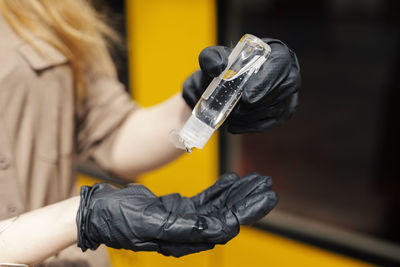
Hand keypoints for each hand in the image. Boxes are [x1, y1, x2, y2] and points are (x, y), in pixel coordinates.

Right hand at [76, 172, 276, 256]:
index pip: (223, 227)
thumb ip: (182, 226)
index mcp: (183, 239)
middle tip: (268, 186)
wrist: (100, 211)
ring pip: (218, 206)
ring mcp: (184, 219)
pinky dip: (219, 189)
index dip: (245, 212)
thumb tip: (213, 227)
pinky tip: (232, 180)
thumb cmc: (119, 218)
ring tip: (256, 180)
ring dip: (237, 193)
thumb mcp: (149, 221)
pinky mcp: (178, 208)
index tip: (263, 198)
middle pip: (226, 215)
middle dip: (248, 201)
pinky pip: (204, 199)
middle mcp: (188, 231)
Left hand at [183, 38, 300, 133]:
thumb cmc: (226, 66)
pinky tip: (234, 126)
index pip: (279, 67)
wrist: (230, 81)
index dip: (265, 83)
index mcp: (278, 54)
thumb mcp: (214, 57)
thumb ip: (212, 58)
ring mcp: (289, 95)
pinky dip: (251, 127)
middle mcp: (289, 74)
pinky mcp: (283, 112)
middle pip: (279, 93)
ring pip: (275, 110)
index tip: (246, 97)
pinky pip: (271, 123)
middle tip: (233, 111)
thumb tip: (218, 67)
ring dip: (251, 117)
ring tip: (231, 117)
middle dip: (254, 106)